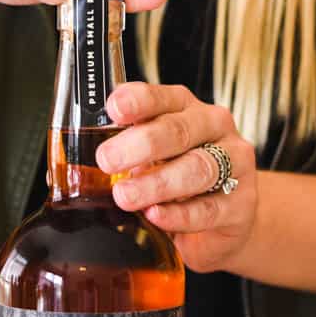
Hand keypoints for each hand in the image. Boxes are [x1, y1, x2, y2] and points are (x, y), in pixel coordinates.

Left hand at [96, 83, 258, 273]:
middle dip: (140, 144)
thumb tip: (75, 166)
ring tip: (126, 196)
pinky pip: (209, 208)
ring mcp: (234, 164)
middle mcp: (213, 129)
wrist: (225, 220)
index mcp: (185, 109)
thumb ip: (124, 155)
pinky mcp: (241, 204)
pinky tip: (156, 215)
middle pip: (179, 130)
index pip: (163, 97)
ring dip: (158, 183)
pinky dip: (179, 214)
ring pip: (197, 168)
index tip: (113, 108)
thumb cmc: (178, 182)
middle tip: (107, 159)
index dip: (138, 101)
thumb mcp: (150, 161)